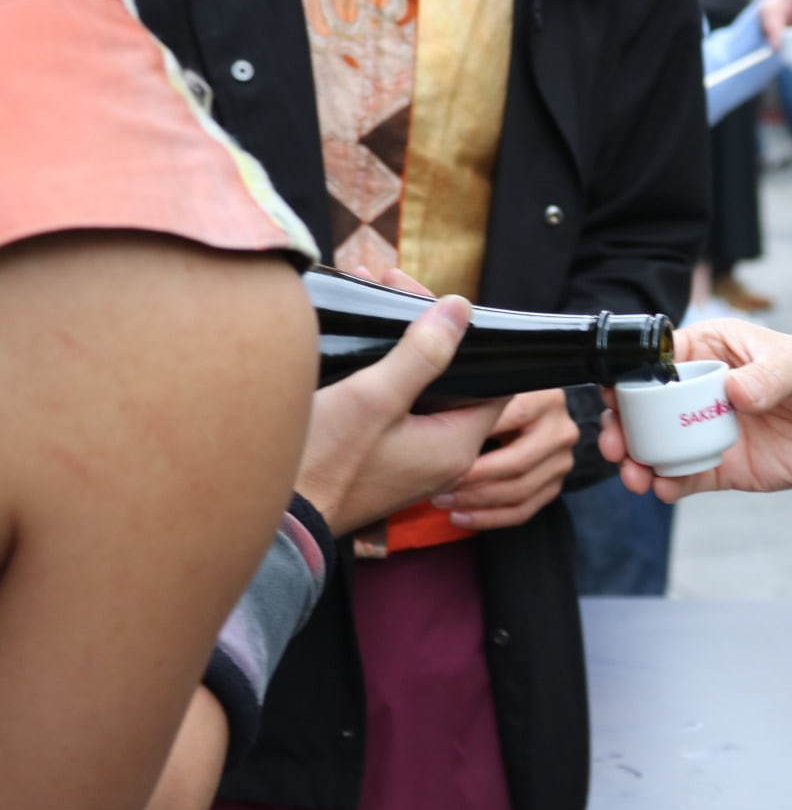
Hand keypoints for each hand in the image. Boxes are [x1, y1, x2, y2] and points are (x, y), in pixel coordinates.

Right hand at [295, 268, 508, 536]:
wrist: (279, 523)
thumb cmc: (322, 463)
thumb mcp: (374, 397)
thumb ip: (423, 354)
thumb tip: (460, 309)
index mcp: (456, 444)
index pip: (492, 381)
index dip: (469, 337)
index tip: (434, 302)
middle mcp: (444, 458)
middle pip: (456, 381)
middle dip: (430, 333)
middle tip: (392, 286)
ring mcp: (415, 462)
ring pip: (427, 392)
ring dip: (406, 351)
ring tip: (374, 303)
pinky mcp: (386, 462)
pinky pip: (401, 410)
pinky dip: (388, 376)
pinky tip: (362, 347)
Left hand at [430, 388, 578, 529]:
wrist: (527, 417)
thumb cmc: (495, 403)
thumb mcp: (489, 392)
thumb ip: (474, 401)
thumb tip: (439, 417)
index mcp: (547, 400)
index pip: (511, 420)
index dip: (476, 437)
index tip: (440, 451)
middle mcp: (562, 431)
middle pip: (518, 463)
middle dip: (474, 478)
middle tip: (441, 484)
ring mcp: (562, 461)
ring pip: (519, 491)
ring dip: (477, 501)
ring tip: (445, 500)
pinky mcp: (554, 485)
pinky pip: (523, 511)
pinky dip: (489, 518)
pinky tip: (462, 516)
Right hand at [599, 318, 791, 502]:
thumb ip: (767, 377)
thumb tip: (735, 392)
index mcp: (713, 350)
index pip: (658, 361)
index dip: (630, 378)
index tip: (613, 397)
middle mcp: (704, 390)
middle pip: (648, 409)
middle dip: (624, 427)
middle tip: (616, 445)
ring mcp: (713, 430)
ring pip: (661, 447)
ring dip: (640, 461)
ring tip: (635, 475)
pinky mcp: (728, 466)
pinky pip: (689, 478)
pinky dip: (670, 485)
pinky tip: (662, 489)